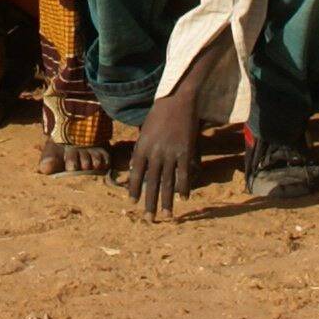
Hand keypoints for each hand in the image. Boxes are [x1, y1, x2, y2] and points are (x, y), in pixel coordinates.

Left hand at [128, 79, 204, 221]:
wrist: (178, 99)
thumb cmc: (159, 114)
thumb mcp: (144, 131)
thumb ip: (140, 150)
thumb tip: (135, 168)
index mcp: (142, 147)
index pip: (135, 174)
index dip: (133, 189)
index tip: (132, 203)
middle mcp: (155, 153)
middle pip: (151, 183)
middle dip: (149, 203)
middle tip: (148, 219)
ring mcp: (171, 153)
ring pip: (167, 183)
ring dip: (166, 201)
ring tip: (165, 216)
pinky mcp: (185, 152)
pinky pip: (184, 174)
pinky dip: (184, 188)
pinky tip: (183, 198)